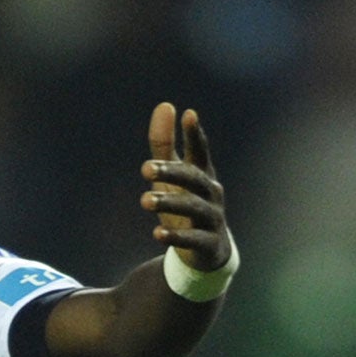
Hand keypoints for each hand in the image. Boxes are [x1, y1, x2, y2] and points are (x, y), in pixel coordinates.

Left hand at [142, 103, 228, 271]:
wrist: (207, 251)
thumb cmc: (186, 204)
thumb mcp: (172, 176)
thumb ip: (165, 145)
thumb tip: (165, 105)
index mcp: (202, 175)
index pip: (200, 152)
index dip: (195, 134)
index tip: (189, 114)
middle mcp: (210, 194)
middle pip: (193, 179)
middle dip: (171, 172)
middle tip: (145, 169)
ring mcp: (212, 219)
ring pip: (193, 208)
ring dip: (169, 203)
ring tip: (144, 200)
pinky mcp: (208, 244)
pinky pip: (193, 239)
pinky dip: (176, 237)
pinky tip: (156, 234)